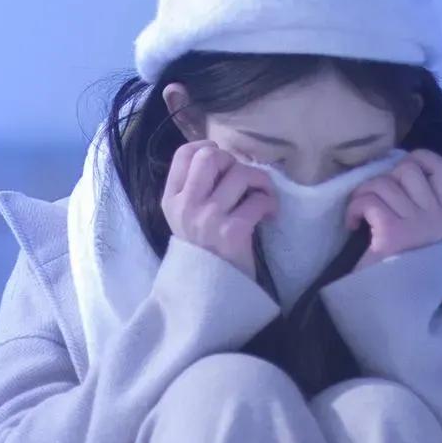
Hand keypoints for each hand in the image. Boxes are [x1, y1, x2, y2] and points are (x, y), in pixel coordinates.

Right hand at [162, 138, 277, 279]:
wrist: (211, 294)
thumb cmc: (204, 252)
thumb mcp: (185, 220)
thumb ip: (193, 190)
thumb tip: (221, 156)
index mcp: (171, 200)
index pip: (184, 154)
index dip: (208, 148)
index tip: (224, 163)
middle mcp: (186, 205)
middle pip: (210, 156)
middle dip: (234, 161)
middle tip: (243, 181)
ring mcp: (208, 218)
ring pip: (239, 173)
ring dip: (260, 180)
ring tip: (263, 195)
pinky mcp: (232, 232)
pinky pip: (258, 199)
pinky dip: (270, 203)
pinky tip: (269, 214)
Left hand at [347, 149, 441, 269]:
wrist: (388, 298)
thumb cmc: (399, 258)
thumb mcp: (418, 226)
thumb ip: (416, 198)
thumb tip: (396, 163)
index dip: (419, 158)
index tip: (397, 172)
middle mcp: (437, 217)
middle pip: (407, 169)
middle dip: (382, 179)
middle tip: (374, 201)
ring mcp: (417, 224)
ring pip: (383, 183)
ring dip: (363, 194)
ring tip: (362, 214)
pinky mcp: (393, 232)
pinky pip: (369, 201)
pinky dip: (354, 209)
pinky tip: (354, 224)